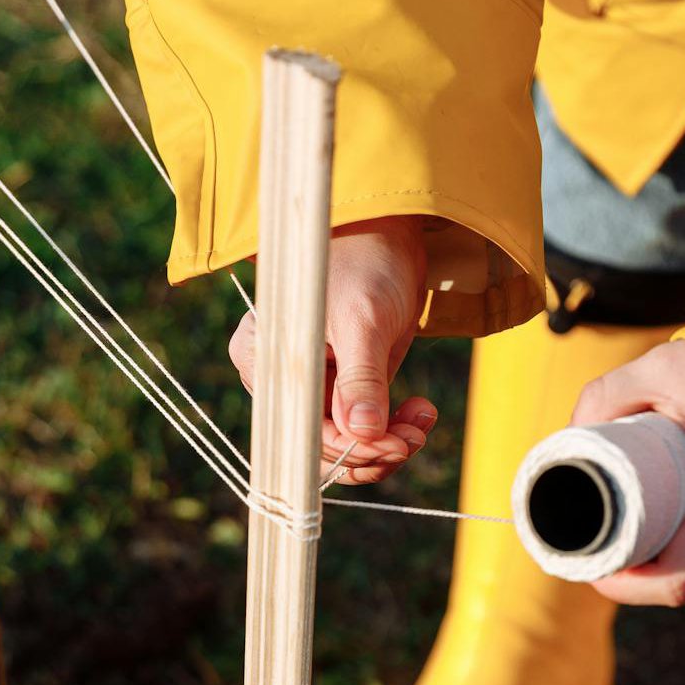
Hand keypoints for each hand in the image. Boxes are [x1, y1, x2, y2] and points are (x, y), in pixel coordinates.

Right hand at [229, 215, 437, 484]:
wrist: (386, 235)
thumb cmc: (364, 262)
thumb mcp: (363, 320)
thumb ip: (360, 379)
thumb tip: (361, 434)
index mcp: (263, 362)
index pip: (301, 430)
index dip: (351, 448)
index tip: (397, 443)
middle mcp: (281, 383)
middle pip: (321, 446)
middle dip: (373, 449)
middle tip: (415, 435)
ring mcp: (312, 389)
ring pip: (344, 445)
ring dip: (387, 444)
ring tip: (421, 420)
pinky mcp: (341, 390)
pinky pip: (360, 430)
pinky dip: (391, 430)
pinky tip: (420, 410)